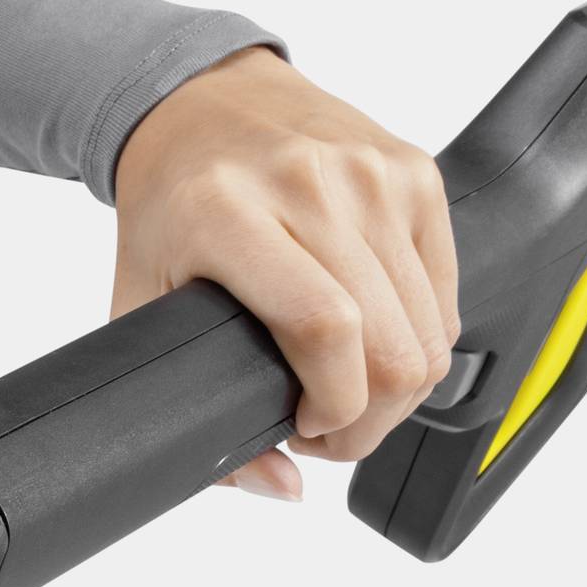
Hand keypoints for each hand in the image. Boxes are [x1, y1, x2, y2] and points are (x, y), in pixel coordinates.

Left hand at [111, 45, 459, 499]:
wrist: (200, 100)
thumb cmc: (167, 207)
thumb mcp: (141, 306)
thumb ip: (193, 407)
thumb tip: (282, 486)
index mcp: (229, 214)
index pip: (325, 328)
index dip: (334, 405)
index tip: (307, 431)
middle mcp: (311, 185)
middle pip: (391, 342)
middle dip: (369, 419)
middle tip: (328, 431)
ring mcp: (375, 174)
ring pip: (431, 327)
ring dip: (398, 388)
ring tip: (346, 392)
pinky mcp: (418, 170)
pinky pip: (446, 289)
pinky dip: (422, 338)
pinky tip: (373, 345)